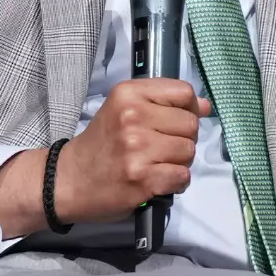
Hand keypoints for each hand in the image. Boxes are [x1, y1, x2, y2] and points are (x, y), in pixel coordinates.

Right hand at [53, 79, 211, 224]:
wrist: (69, 180)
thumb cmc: (101, 144)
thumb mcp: (124, 110)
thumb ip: (164, 103)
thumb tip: (206, 106)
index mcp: (128, 94)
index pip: (183, 93)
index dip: (189, 108)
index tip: (177, 120)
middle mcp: (132, 117)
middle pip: (190, 124)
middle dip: (183, 138)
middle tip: (161, 148)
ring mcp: (137, 149)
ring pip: (189, 151)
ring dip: (179, 162)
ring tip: (158, 164)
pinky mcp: (142, 179)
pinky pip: (182, 176)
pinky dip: (176, 182)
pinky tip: (158, 180)